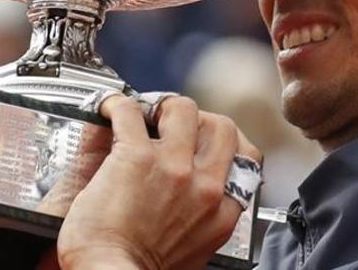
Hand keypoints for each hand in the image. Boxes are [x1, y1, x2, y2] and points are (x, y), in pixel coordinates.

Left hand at [55, 94, 260, 269]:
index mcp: (221, 212)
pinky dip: (118, 105)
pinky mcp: (136, 156)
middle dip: (201, 119)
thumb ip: (204, 220)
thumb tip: (198, 206)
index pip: (246, 159)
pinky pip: (130, 111)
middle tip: (178, 125)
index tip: (205, 142)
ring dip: (165, 106)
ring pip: (184, 108)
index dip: (222, 144)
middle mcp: (204, 186)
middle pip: (223, 126)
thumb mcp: (195, 252)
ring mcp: (172, 167)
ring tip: (148, 115)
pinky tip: (111, 109)